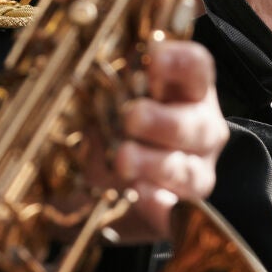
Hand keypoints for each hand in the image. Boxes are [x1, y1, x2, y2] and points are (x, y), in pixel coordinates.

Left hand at [86, 39, 228, 240]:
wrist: (128, 185)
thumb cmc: (118, 127)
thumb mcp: (111, 96)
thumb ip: (105, 81)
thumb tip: (73, 68)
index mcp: (185, 93)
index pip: (197, 69)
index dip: (180, 62)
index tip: (153, 59)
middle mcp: (199, 131)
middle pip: (198, 124)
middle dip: (164, 121)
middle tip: (132, 117)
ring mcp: (194, 173)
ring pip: (188, 170)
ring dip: (156, 164)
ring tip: (125, 162)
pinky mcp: (183, 211)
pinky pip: (177, 212)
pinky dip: (159, 207)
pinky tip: (144, 199)